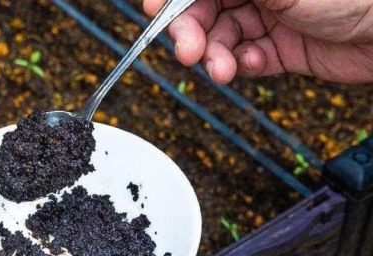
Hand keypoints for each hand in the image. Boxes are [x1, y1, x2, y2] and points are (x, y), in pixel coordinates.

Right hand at [143, 0, 372, 83]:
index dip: (174, 0)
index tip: (153, 11)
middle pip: (205, 9)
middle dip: (191, 31)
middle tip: (187, 51)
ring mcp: (271, 18)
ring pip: (222, 38)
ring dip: (215, 56)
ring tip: (222, 69)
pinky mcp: (282, 50)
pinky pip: (247, 60)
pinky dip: (243, 66)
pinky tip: (254, 65)